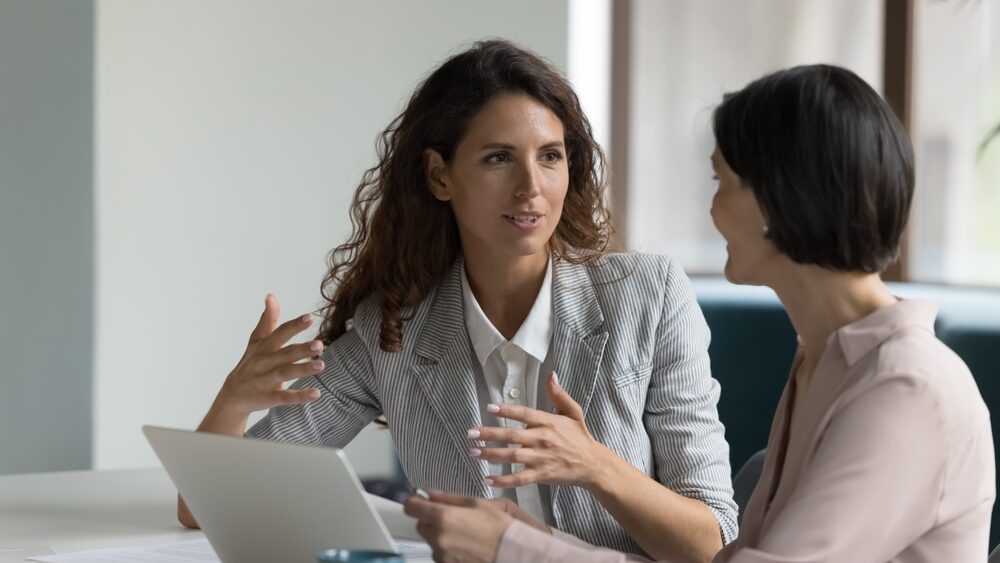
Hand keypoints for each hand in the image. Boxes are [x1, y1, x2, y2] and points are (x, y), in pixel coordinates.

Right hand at [212, 294, 324, 416]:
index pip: (280, 333)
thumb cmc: (250, 363)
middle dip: (301, 349)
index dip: (295, 325)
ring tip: (322, 365)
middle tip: (320, 344)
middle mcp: (265, 362)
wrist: (232, 396)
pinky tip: (317, 393)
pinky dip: (300, 396)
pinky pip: (285, 397)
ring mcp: (266, 380)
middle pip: (285, 353)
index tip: (310, 317)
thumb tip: (271, 295)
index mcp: (265, 347)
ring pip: (285, 373)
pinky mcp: (269, 397)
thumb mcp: (257, 341)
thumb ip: (267, 320)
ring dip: (303, 369)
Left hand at [404, 491, 530, 562]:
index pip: (411, 507)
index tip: (420, 500)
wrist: (511, 551)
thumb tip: (431, 494)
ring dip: (439, 534)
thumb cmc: (499, 528)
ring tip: (463, 532)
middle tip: (450, 515)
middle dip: (431, 518)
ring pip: (431, 540)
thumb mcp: (477, 503)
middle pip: (420, 524)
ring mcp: (442, 554)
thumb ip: (449, 498)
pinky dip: (447, 547)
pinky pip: (440, 553)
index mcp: (443, 517)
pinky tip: (465, 543)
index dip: (415, 501)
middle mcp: (438, 537)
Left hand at [469, 373, 612, 488]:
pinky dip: (503, 479)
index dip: (507, 410)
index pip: (524, 414)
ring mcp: (541, 458)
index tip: (489, 408)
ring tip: (473, 452)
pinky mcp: (541, 475)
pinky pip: (519, 478)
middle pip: (512, 435)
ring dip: (491, 455)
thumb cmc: (580, 437)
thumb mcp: (573, 412)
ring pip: (512, 456)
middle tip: (471, 433)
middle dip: (489, 434)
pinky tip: (487, 479)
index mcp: (548, 422)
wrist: (593, 465)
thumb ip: (559, 395)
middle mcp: (543, 439)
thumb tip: (551, 375)